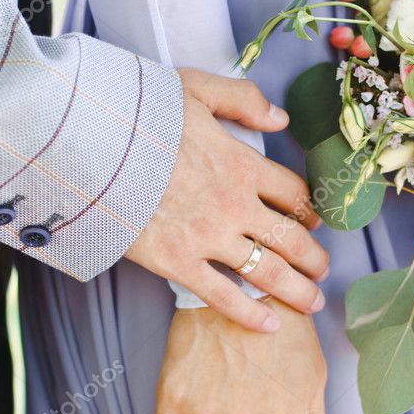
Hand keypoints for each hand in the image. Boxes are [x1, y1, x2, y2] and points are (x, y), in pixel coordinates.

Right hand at [126, 69, 329, 332]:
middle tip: (322, 270)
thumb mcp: (196, 88)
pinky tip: (270, 325)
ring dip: (297, 290)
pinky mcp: (178, 262)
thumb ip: (242, 100)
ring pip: (268, 272)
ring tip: (312, 301)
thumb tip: (280, 120)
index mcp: (243, 164)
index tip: (314, 223)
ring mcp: (208, 237)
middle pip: (290, 238)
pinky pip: (223, 295)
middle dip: (313, 258)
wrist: (91, 145)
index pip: (293, 193)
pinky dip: (250, 314)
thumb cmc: (138, 114)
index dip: (309, 210)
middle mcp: (235, 205)